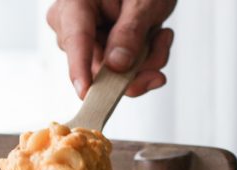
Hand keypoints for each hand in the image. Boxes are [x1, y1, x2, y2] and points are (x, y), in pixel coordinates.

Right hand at [47, 0, 176, 98]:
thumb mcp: (142, 1)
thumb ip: (130, 32)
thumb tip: (116, 66)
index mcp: (75, 3)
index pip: (75, 40)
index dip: (80, 69)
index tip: (85, 93)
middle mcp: (74, 25)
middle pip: (99, 67)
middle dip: (137, 66)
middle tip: (162, 45)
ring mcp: (88, 43)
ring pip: (115, 76)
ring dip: (147, 63)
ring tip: (162, 36)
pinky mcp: (102, 55)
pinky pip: (123, 75)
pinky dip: (146, 62)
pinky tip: (156, 40)